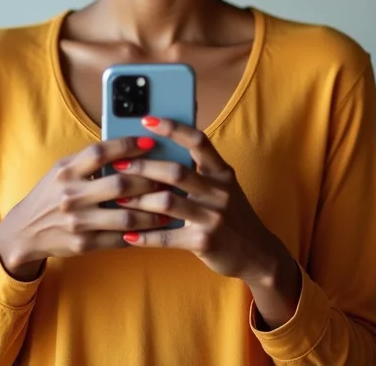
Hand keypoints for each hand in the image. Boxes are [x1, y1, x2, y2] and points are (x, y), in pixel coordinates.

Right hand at [0, 136, 167, 280]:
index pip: (100, 152)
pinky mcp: (83, 244)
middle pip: (119, 184)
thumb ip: (88, 160)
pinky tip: (153, 227)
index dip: (127, 146)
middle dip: (149, 180)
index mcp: (66, 170)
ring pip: (125, 216)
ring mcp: (77, 221)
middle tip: (168, 177)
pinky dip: (140, 233)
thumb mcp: (62, 170)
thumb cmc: (51, 194)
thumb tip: (128, 148)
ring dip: (152, 211)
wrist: (25, 231)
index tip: (150, 143)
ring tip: (169, 205)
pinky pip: (119, 239)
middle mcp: (71, 194)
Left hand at [114, 118, 293, 285]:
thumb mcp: (222, 187)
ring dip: (138, 200)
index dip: (172, 128)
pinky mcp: (205, 242)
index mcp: (222, 172)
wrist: (258, 254)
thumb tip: (157, 151)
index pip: (198, 140)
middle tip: (118, 164)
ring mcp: (214, 217)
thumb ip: (198, 171)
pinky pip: (168, 238)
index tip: (147, 120)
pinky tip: (128, 235)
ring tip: (117, 198)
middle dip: (143, 167)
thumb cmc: (231, 214)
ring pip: (168, 202)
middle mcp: (220, 191)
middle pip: (176, 171)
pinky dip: (145, 236)